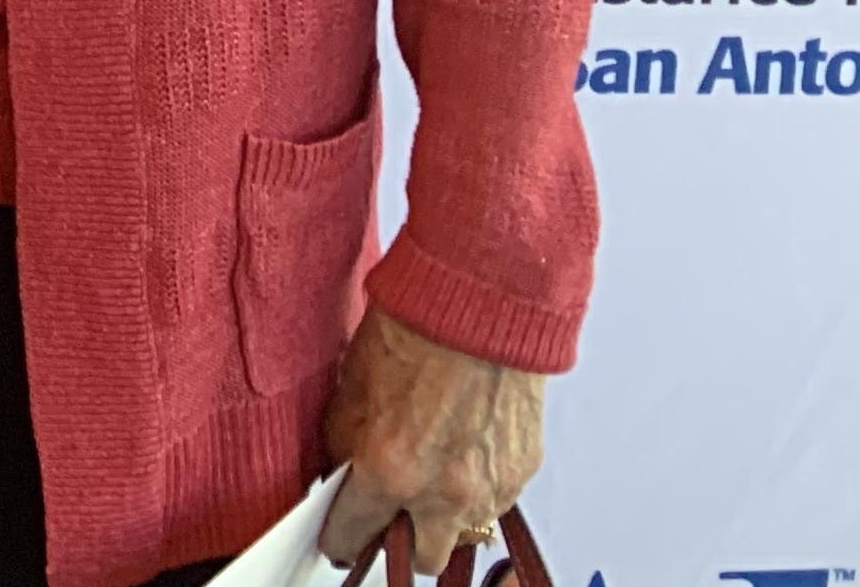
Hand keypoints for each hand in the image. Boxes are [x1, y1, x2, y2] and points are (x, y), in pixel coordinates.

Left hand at [318, 308, 544, 574]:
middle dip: (400, 540)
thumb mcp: (350, 389)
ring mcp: (491, 487)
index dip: (339, 538)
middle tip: (387, 512)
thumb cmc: (415, 331)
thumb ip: (346, 446)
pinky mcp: (523, 471)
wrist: (480, 302)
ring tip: (429, 471)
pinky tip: (461, 449)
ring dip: (443, 515)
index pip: (354, 533)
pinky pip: (495, 500)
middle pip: (421, 558)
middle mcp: (446, 493)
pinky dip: (476, 487)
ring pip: (463, 531)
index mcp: (392, 472)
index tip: (336, 540)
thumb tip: (343, 472)